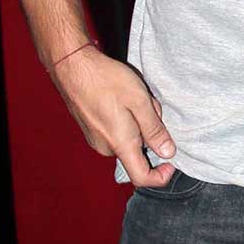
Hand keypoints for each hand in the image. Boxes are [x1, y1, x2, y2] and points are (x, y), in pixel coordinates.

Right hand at [49, 45, 175, 186]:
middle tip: (150, 106)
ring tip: (134, 98)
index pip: (141, 177)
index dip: (160, 176)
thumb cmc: (105, 80)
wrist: (72, 66)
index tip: (171, 162)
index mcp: (121, 144)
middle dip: (149, 135)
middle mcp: (105, 148)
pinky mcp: (90, 130)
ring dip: (137, 124)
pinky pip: (115, 133)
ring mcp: (95, 139)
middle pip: (136, 153)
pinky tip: (121, 98)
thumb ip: (154, 130)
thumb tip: (168, 153)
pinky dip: (125, 120)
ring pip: (126, 140)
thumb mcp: (140, 101)